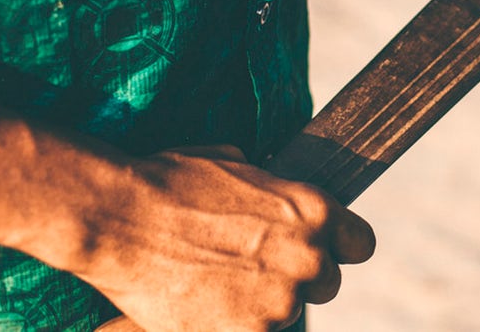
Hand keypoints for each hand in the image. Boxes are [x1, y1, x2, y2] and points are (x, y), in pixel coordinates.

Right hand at [83, 145, 374, 331]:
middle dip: (296, 279)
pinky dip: (234, 326)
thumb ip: (272, 191)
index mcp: (313, 211)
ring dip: (261, 306)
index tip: (323, 252)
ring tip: (217, 285)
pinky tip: (205, 307)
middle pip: (326, 285)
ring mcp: (279, 303)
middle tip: (254, 271)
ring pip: (286, 314)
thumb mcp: (236, 165)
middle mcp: (307, 259)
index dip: (339, 249)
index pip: (360, 244)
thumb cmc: (168, 183)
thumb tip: (275, 194)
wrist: (119, 219)